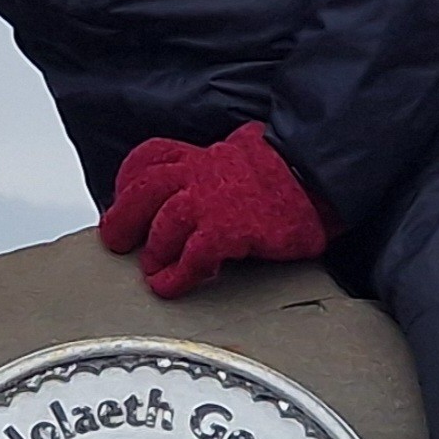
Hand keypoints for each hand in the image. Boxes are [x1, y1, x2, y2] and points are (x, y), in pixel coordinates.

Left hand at [99, 121, 331, 299]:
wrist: (322, 175)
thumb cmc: (292, 170)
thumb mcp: (248, 152)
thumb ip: (223, 161)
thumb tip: (219, 165)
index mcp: (205, 155)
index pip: (152, 156)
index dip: (129, 177)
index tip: (123, 193)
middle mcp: (202, 173)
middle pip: (143, 189)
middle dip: (123, 217)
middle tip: (116, 241)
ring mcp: (213, 201)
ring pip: (162, 224)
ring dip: (152, 251)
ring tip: (151, 270)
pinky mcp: (229, 230)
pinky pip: (191, 256)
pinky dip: (177, 275)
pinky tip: (171, 286)